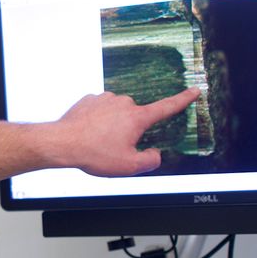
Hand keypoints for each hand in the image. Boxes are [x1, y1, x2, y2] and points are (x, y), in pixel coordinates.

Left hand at [51, 87, 199, 175]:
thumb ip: (150, 161)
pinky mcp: (89, 99)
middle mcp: (123, 103)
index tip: (194, 90)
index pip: (167, 107)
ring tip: (97, 141)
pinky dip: (97, 122)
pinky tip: (88, 133)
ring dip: (111, 126)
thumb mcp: (128, 166)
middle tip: (114, 147)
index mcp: (137, 117)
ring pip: (116, 114)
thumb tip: (155, 154)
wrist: (62, 143)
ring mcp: (105, 99)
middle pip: (135, 118)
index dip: (183, 100)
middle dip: (129, 132)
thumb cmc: (94, 153)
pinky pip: (100, 111)